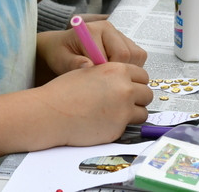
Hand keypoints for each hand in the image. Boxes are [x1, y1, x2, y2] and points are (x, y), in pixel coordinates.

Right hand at [37, 60, 152, 145]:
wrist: (51, 113)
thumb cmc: (64, 92)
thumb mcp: (90, 72)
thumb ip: (111, 75)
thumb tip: (124, 81)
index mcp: (117, 70)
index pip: (142, 75)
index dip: (136, 82)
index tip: (130, 87)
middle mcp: (124, 88)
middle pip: (147, 93)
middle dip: (138, 98)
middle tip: (126, 102)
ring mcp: (123, 109)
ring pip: (143, 112)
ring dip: (134, 113)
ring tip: (118, 113)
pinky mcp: (119, 128)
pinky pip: (130, 126)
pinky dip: (122, 125)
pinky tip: (107, 122)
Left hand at [39, 20, 146, 72]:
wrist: (61, 47)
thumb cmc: (60, 53)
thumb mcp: (61, 60)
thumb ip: (74, 63)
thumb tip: (88, 67)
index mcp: (96, 29)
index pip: (119, 53)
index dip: (112, 71)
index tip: (98, 79)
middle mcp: (110, 29)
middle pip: (131, 54)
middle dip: (120, 72)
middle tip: (103, 80)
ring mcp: (119, 35)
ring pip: (137, 56)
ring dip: (126, 70)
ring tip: (107, 76)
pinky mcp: (124, 42)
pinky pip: (137, 58)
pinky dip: (129, 68)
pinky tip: (112, 73)